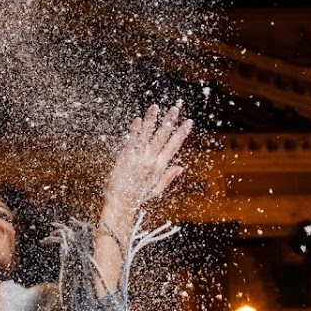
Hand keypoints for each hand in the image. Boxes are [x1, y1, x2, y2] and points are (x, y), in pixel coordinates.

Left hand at [101, 103, 192, 226]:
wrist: (121, 203)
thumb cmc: (138, 197)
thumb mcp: (157, 189)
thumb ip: (168, 176)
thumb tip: (181, 167)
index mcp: (160, 167)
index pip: (174, 146)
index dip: (182, 133)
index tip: (189, 122)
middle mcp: (150, 160)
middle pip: (163, 136)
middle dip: (170, 121)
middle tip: (175, 108)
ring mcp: (137, 157)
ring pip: (146, 135)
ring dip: (152, 120)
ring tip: (155, 107)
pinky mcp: (125, 156)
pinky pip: (131, 140)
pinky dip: (135, 130)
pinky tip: (138, 119)